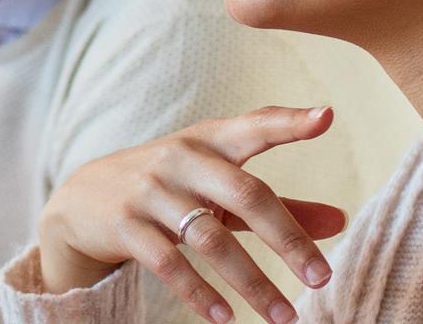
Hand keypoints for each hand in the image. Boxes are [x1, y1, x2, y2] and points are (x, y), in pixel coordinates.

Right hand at [34, 107, 350, 323]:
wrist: (82, 197)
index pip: (255, 125)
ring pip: (210, 239)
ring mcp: (150, 191)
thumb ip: (278, 204)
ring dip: (252, 282)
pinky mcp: (124, 225)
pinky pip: (168, 263)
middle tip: (322, 278)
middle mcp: (182, 159)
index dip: (289, 122)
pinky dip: (199, 293)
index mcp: (211, 140)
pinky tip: (226, 316)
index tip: (326, 117)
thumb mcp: (218, 186)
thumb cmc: (170, 188)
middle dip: (288, 240)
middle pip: (245, 194)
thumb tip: (341, 222)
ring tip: (283, 315)